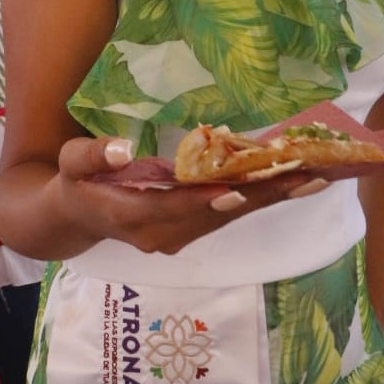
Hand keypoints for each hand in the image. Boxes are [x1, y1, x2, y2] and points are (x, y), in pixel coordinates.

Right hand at [53, 135, 316, 255]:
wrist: (76, 218)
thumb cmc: (75, 183)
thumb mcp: (71, 164)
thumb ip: (92, 155)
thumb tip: (120, 147)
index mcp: (134, 215)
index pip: (179, 206)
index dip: (210, 197)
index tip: (243, 188)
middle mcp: (163, 234)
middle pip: (220, 213)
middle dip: (264, 195)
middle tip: (309, 175)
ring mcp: (178, 237)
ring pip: (230, 215)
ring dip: (271, 197)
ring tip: (313, 177)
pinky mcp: (188, 231)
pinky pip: (227, 213)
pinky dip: (257, 197)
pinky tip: (287, 182)